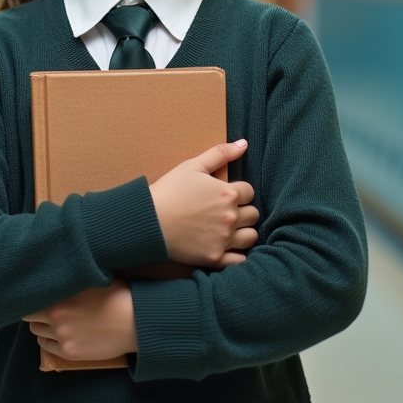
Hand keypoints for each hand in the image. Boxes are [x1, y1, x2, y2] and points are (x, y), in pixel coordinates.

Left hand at [22, 281, 136, 360]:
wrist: (134, 323)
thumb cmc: (118, 296)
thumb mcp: (93, 279)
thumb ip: (71, 279)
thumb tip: (59, 273)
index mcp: (59, 299)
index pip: (30, 299)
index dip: (34, 296)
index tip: (40, 295)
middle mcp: (56, 319)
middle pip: (30, 317)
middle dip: (36, 312)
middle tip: (46, 308)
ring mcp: (62, 338)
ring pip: (37, 332)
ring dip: (42, 326)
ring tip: (54, 322)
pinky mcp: (70, 353)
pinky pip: (47, 347)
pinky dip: (48, 340)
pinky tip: (57, 334)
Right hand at [148, 140, 258, 267]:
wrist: (148, 221)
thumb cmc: (168, 191)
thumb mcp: (192, 166)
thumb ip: (220, 153)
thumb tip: (244, 143)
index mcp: (228, 194)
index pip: (249, 192)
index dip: (239, 192)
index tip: (225, 196)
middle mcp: (230, 217)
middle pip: (253, 214)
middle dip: (243, 212)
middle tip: (226, 212)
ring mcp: (224, 239)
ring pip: (251, 237)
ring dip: (243, 232)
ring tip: (228, 229)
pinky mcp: (215, 257)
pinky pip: (240, 260)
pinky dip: (237, 254)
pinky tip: (227, 248)